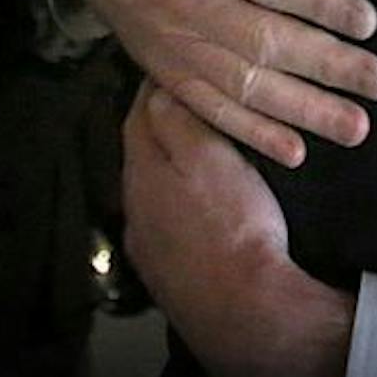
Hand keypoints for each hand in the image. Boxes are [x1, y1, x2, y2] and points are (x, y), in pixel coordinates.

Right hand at [58, 0, 376, 166]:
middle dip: (327, 66)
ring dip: (304, 111)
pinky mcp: (169, 75)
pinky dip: (253, 135)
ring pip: (246, 86)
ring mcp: (180, 47)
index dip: (319, 1)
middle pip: (266, 42)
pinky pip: (213, 110)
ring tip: (357, 128)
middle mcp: (194, 5)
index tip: (369, 20)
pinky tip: (298, 153)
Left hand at [123, 82, 351, 376]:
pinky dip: (182, 205)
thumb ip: (179, 119)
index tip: (181, 64)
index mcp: (141, 170)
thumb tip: (157, 85)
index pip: (139, 113)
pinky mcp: (166, 274)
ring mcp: (146, 245)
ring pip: (154, 190)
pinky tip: (203, 208)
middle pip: (142, 151)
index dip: (158, 86)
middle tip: (197, 103)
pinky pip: (168, 224)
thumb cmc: (232, 224)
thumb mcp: (210, 156)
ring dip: (172, 168)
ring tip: (205, 152)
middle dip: (163, 125)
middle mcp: (133, 206)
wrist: (242, 312)